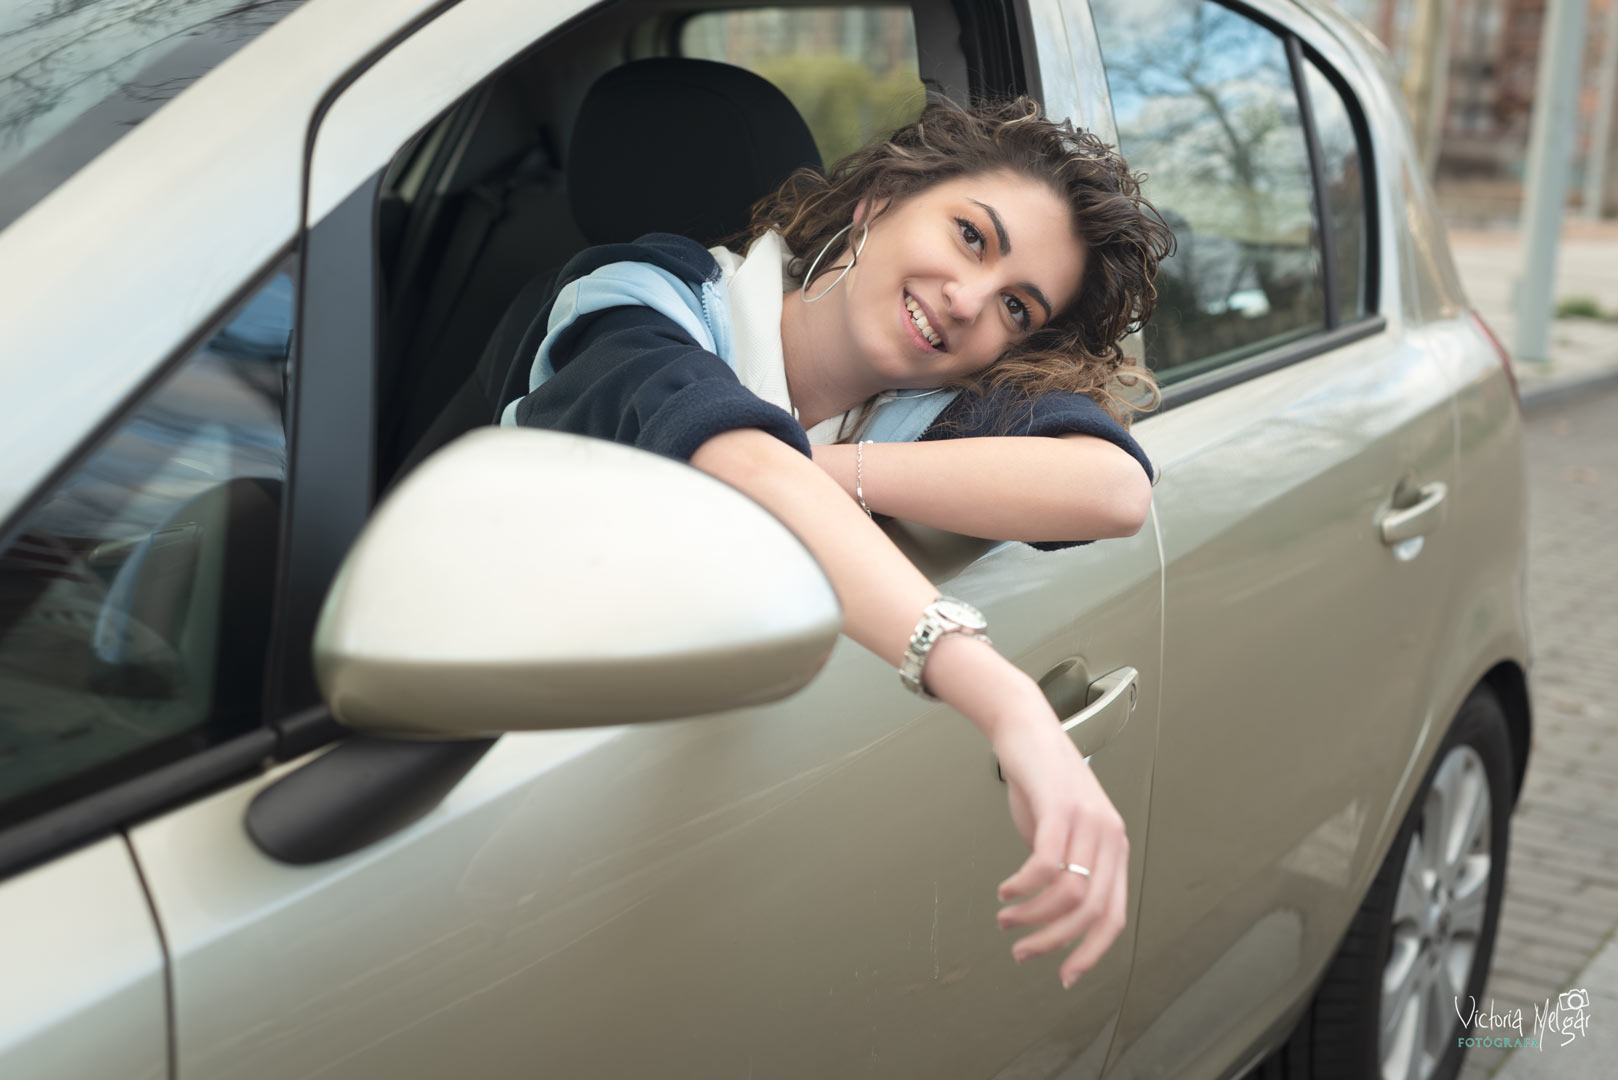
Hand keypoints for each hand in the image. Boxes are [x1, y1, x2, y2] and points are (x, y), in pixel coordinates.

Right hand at [989, 710, 1129, 988]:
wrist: (1026, 727)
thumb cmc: (1040, 781)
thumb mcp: (1061, 830)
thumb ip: (1065, 867)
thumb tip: (1051, 910)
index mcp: (1114, 847)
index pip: (1114, 917)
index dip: (1090, 952)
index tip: (1064, 975)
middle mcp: (1109, 837)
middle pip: (1091, 912)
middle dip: (1054, 942)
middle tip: (1022, 952)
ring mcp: (1088, 820)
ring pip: (1068, 893)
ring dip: (1032, 916)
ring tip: (1007, 919)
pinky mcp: (1060, 807)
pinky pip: (1046, 864)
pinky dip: (1023, 886)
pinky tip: (1006, 890)